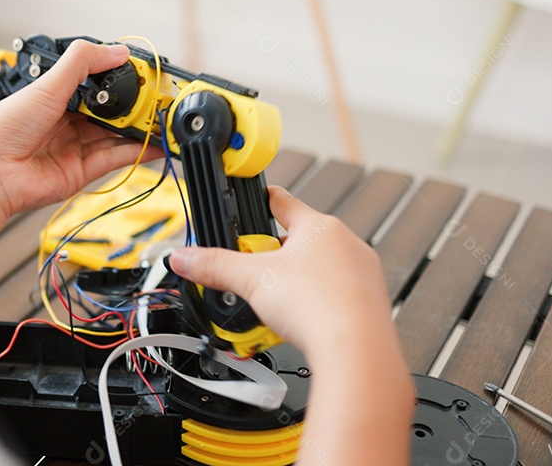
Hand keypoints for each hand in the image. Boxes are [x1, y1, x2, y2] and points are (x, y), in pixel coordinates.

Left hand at [0, 40, 162, 219]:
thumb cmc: (3, 129)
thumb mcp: (46, 84)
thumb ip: (82, 63)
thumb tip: (117, 50)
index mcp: (52, 96)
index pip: (93, 82)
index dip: (117, 77)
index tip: (142, 73)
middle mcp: (64, 121)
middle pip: (107, 110)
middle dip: (133, 104)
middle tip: (158, 97)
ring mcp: (72, 147)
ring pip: (114, 134)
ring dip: (138, 128)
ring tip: (163, 119)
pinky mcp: (80, 172)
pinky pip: (114, 158)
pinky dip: (136, 151)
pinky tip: (155, 143)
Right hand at [167, 186, 396, 361]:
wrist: (356, 351)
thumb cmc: (319, 307)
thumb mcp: (251, 280)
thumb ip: (213, 265)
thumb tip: (183, 257)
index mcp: (319, 226)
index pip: (283, 201)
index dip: (262, 200)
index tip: (254, 200)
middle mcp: (346, 243)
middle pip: (297, 240)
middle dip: (272, 254)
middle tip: (252, 273)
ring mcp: (361, 272)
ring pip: (317, 267)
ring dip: (293, 279)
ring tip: (274, 302)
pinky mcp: (367, 301)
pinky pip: (333, 293)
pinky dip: (314, 301)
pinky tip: (299, 318)